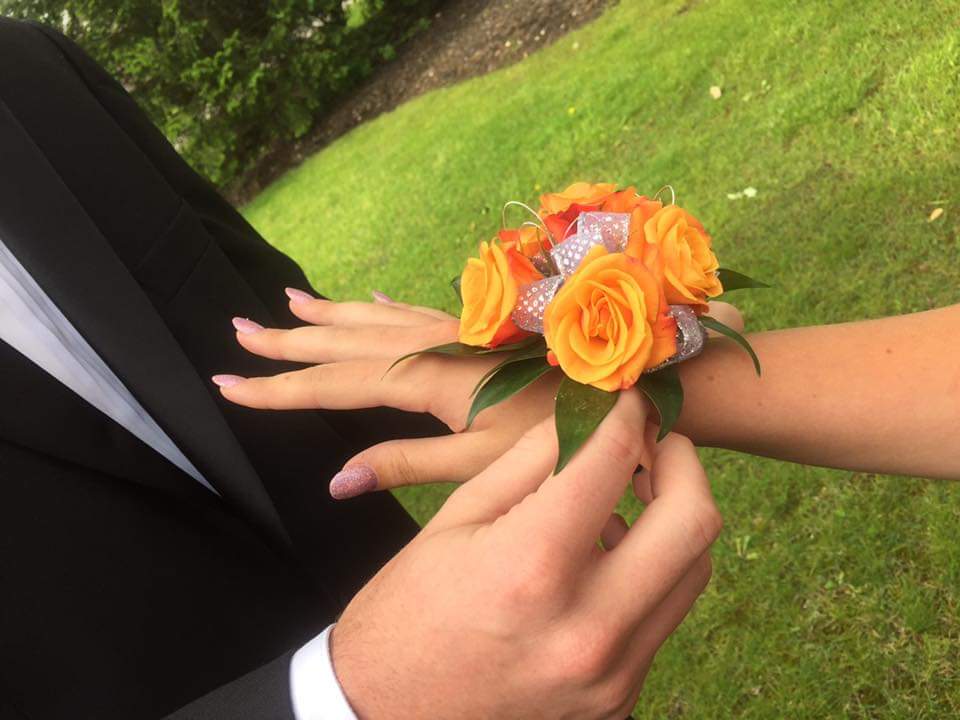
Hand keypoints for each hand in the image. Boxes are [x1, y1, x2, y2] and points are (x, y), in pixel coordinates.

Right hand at [217, 289, 741, 496]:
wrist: (649, 382)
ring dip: (333, 317)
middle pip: (351, 340)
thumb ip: (408, 466)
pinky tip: (377, 299)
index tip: (229, 382)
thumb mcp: (486, 464)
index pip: (338, 383)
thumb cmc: (573, 434)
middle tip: (238, 332)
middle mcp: (443, 346)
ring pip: (381, 320)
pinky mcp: (488, 331)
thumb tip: (335, 480)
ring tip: (287, 306)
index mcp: (434, 381)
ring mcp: (466, 333)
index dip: (281, 387)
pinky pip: (421, 315)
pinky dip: (388, 311)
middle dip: (293, 342)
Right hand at [330, 391, 721, 718]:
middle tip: (654, 442)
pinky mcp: (619, 701)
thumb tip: (589, 418)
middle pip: (692, 522)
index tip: (629, 399)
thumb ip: (532, 461)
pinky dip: (647, 571)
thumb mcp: (456, 520)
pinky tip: (607, 554)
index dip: (627, 416)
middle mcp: (586, 629)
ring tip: (628, 496)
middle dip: (682, 462)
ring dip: (672, 518)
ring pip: (692, 571)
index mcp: (530, 568)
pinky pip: (660, 617)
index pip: (610, 463)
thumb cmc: (408, 608)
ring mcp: (610, 676)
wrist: (389, 713)